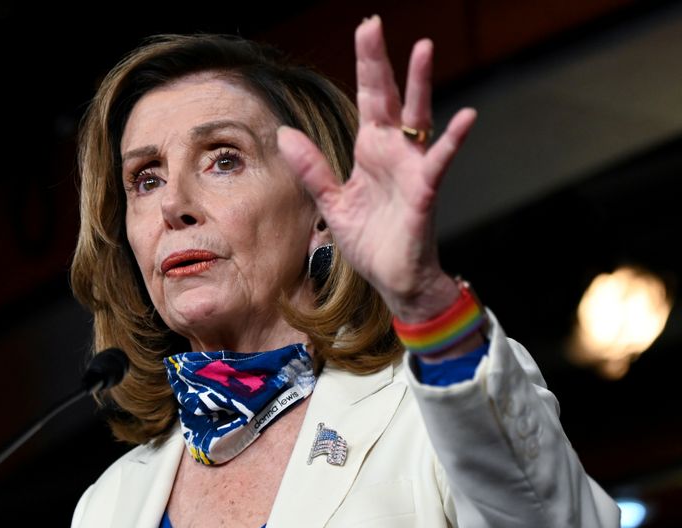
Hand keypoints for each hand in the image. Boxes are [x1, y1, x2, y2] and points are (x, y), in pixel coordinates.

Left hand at [277, 15, 475, 321]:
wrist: (394, 279)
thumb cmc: (372, 241)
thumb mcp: (333, 202)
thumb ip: (312, 169)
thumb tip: (286, 133)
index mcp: (371, 152)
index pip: (369, 100)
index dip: (367, 66)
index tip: (366, 29)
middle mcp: (393, 153)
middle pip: (388, 98)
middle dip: (381, 62)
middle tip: (374, 24)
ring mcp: (411, 169)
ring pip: (418, 119)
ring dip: (420, 85)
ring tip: (423, 48)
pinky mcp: (424, 192)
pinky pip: (439, 162)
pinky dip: (452, 141)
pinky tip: (464, 117)